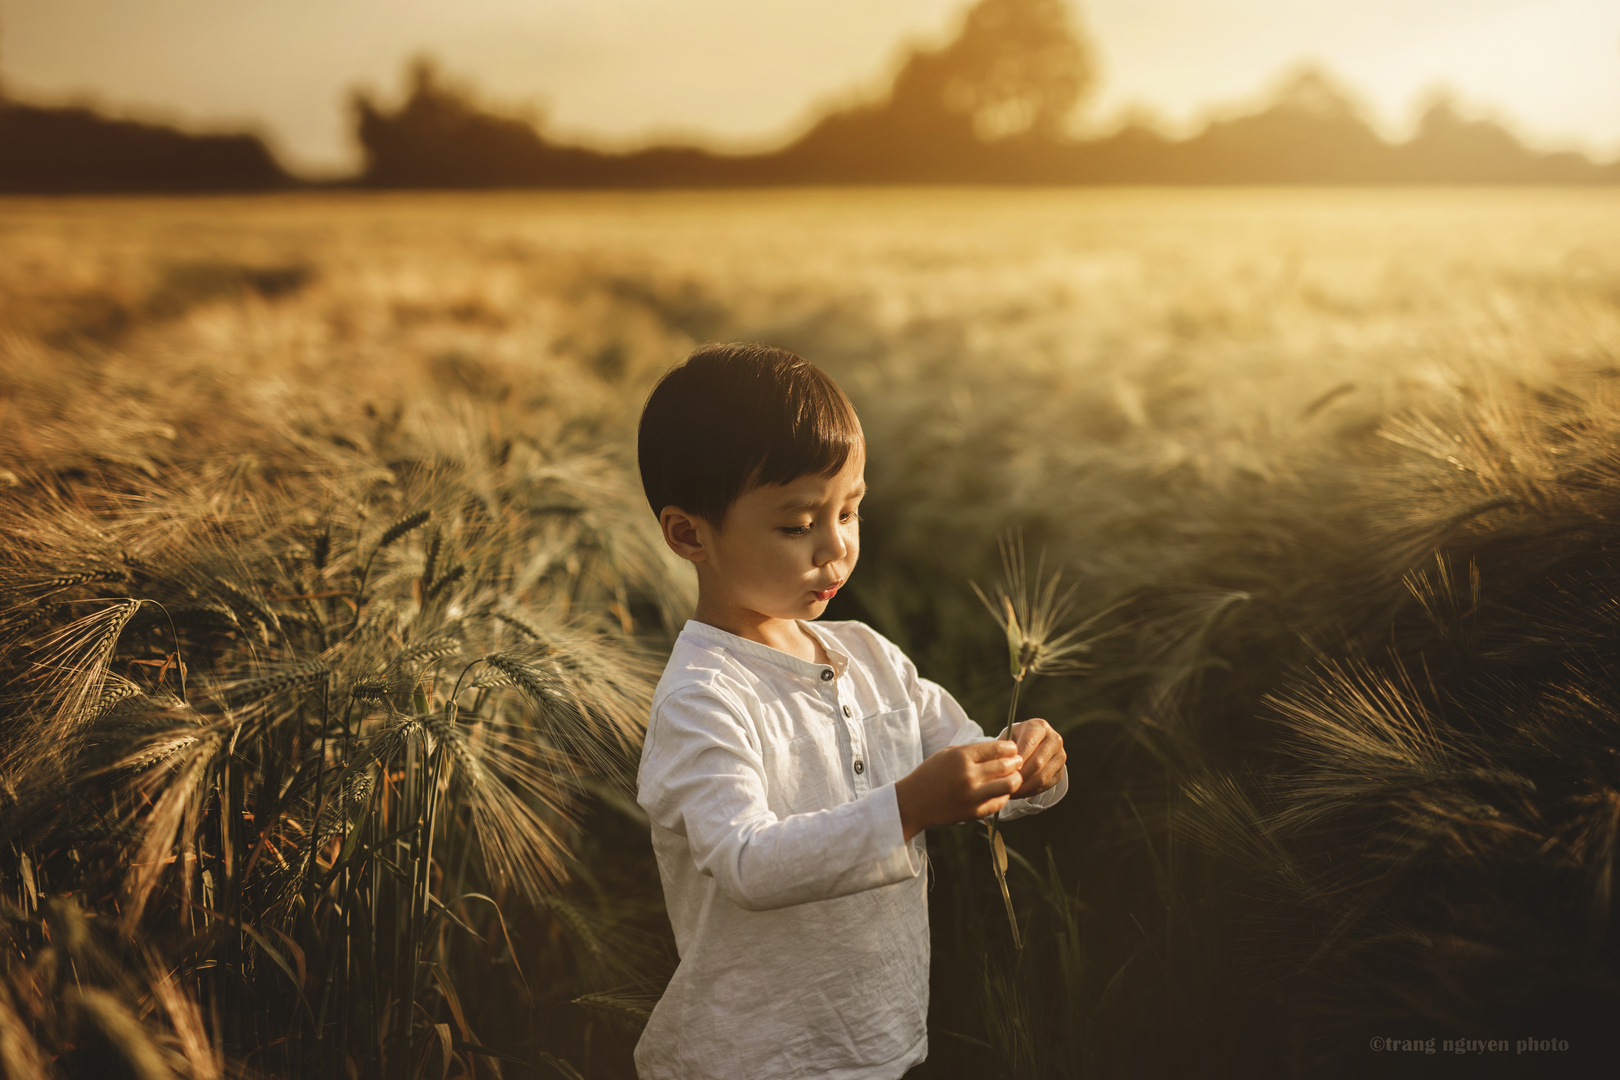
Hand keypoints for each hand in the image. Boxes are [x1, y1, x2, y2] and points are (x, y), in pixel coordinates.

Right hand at [895, 741, 1022, 841]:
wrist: (914, 801)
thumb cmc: (932, 773)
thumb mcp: (948, 753)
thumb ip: (974, 750)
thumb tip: (1002, 750)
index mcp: (961, 757)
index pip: (997, 748)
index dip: (1010, 748)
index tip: (1012, 749)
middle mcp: (968, 775)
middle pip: (1006, 765)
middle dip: (1016, 762)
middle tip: (1017, 762)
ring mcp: (972, 795)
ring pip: (1009, 785)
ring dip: (1015, 779)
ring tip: (1014, 777)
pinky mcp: (974, 812)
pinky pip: (1000, 802)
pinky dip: (1004, 795)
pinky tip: (1000, 791)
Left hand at [1008, 717, 1064, 798]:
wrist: (1031, 745)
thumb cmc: (1015, 740)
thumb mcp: (1008, 737)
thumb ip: (1004, 748)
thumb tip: (1003, 764)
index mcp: (1039, 727)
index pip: (1029, 743)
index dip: (1016, 758)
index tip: (1003, 768)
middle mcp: (1054, 739)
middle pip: (1037, 762)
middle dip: (1020, 775)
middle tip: (1005, 783)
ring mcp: (1060, 756)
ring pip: (1042, 776)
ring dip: (1024, 786)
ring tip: (1010, 791)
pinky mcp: (1060, 771)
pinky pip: (1046, 785)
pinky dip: (1031, 791)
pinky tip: (1019, 792)